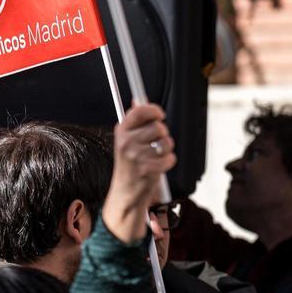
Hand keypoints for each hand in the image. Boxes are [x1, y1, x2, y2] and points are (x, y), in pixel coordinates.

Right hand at [101, 103, 175, 245]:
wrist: (126, 192)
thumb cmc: (130, 165)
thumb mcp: (127, 140)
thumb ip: (135, 121)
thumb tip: (139, 100)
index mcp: (122, 131)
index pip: (139, 111)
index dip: (153, 110)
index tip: (159, 114)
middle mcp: (127, 142)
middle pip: (158, 127)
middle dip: (163, 134)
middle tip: (156, 143)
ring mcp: (137, 156)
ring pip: (166, 142)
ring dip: (167, 149)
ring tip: (157, 155)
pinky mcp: (148, 169)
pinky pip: (169, 158)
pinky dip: (169, 161)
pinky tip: (160, 165)